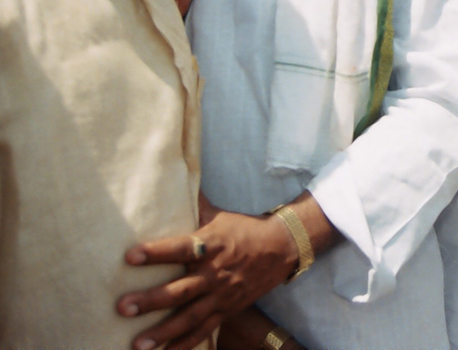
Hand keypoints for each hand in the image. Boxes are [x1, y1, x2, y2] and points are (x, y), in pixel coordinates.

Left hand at [117, 204, 300, 349]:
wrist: (281, 248)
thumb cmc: (243, 229)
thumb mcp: (220, 215)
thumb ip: (194, 205)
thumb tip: (172, 178)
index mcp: (210, 245)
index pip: (180, 249)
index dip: (156, 252)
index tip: (130, 256)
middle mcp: (215, 273)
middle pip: (180, 290)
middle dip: (151, 300)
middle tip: (123, 307)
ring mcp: (221, 295)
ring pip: (189, 317)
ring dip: (162, 332)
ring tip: (137, 343)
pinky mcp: (227, 310)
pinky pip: (204, 330)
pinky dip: (184, 344)